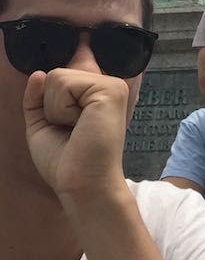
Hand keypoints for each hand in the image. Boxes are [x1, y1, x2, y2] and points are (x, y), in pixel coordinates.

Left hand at [22, 68, 129, 200]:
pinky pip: (64, 83)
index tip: (68, 123)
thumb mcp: (43, 123)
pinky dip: (61, 109)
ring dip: (55, 109)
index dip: (53, 97)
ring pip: (56, 76)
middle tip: (72, 130)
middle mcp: (108, 84)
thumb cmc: (66, 161)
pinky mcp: (110, 90)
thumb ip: (37, 97)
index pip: (60, 74)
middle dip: (51, 106)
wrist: (82, 185)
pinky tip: (80, 126)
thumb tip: (38, 74)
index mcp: (97, 91)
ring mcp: (112, 85)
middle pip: (55, 74)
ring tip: (77, 129)